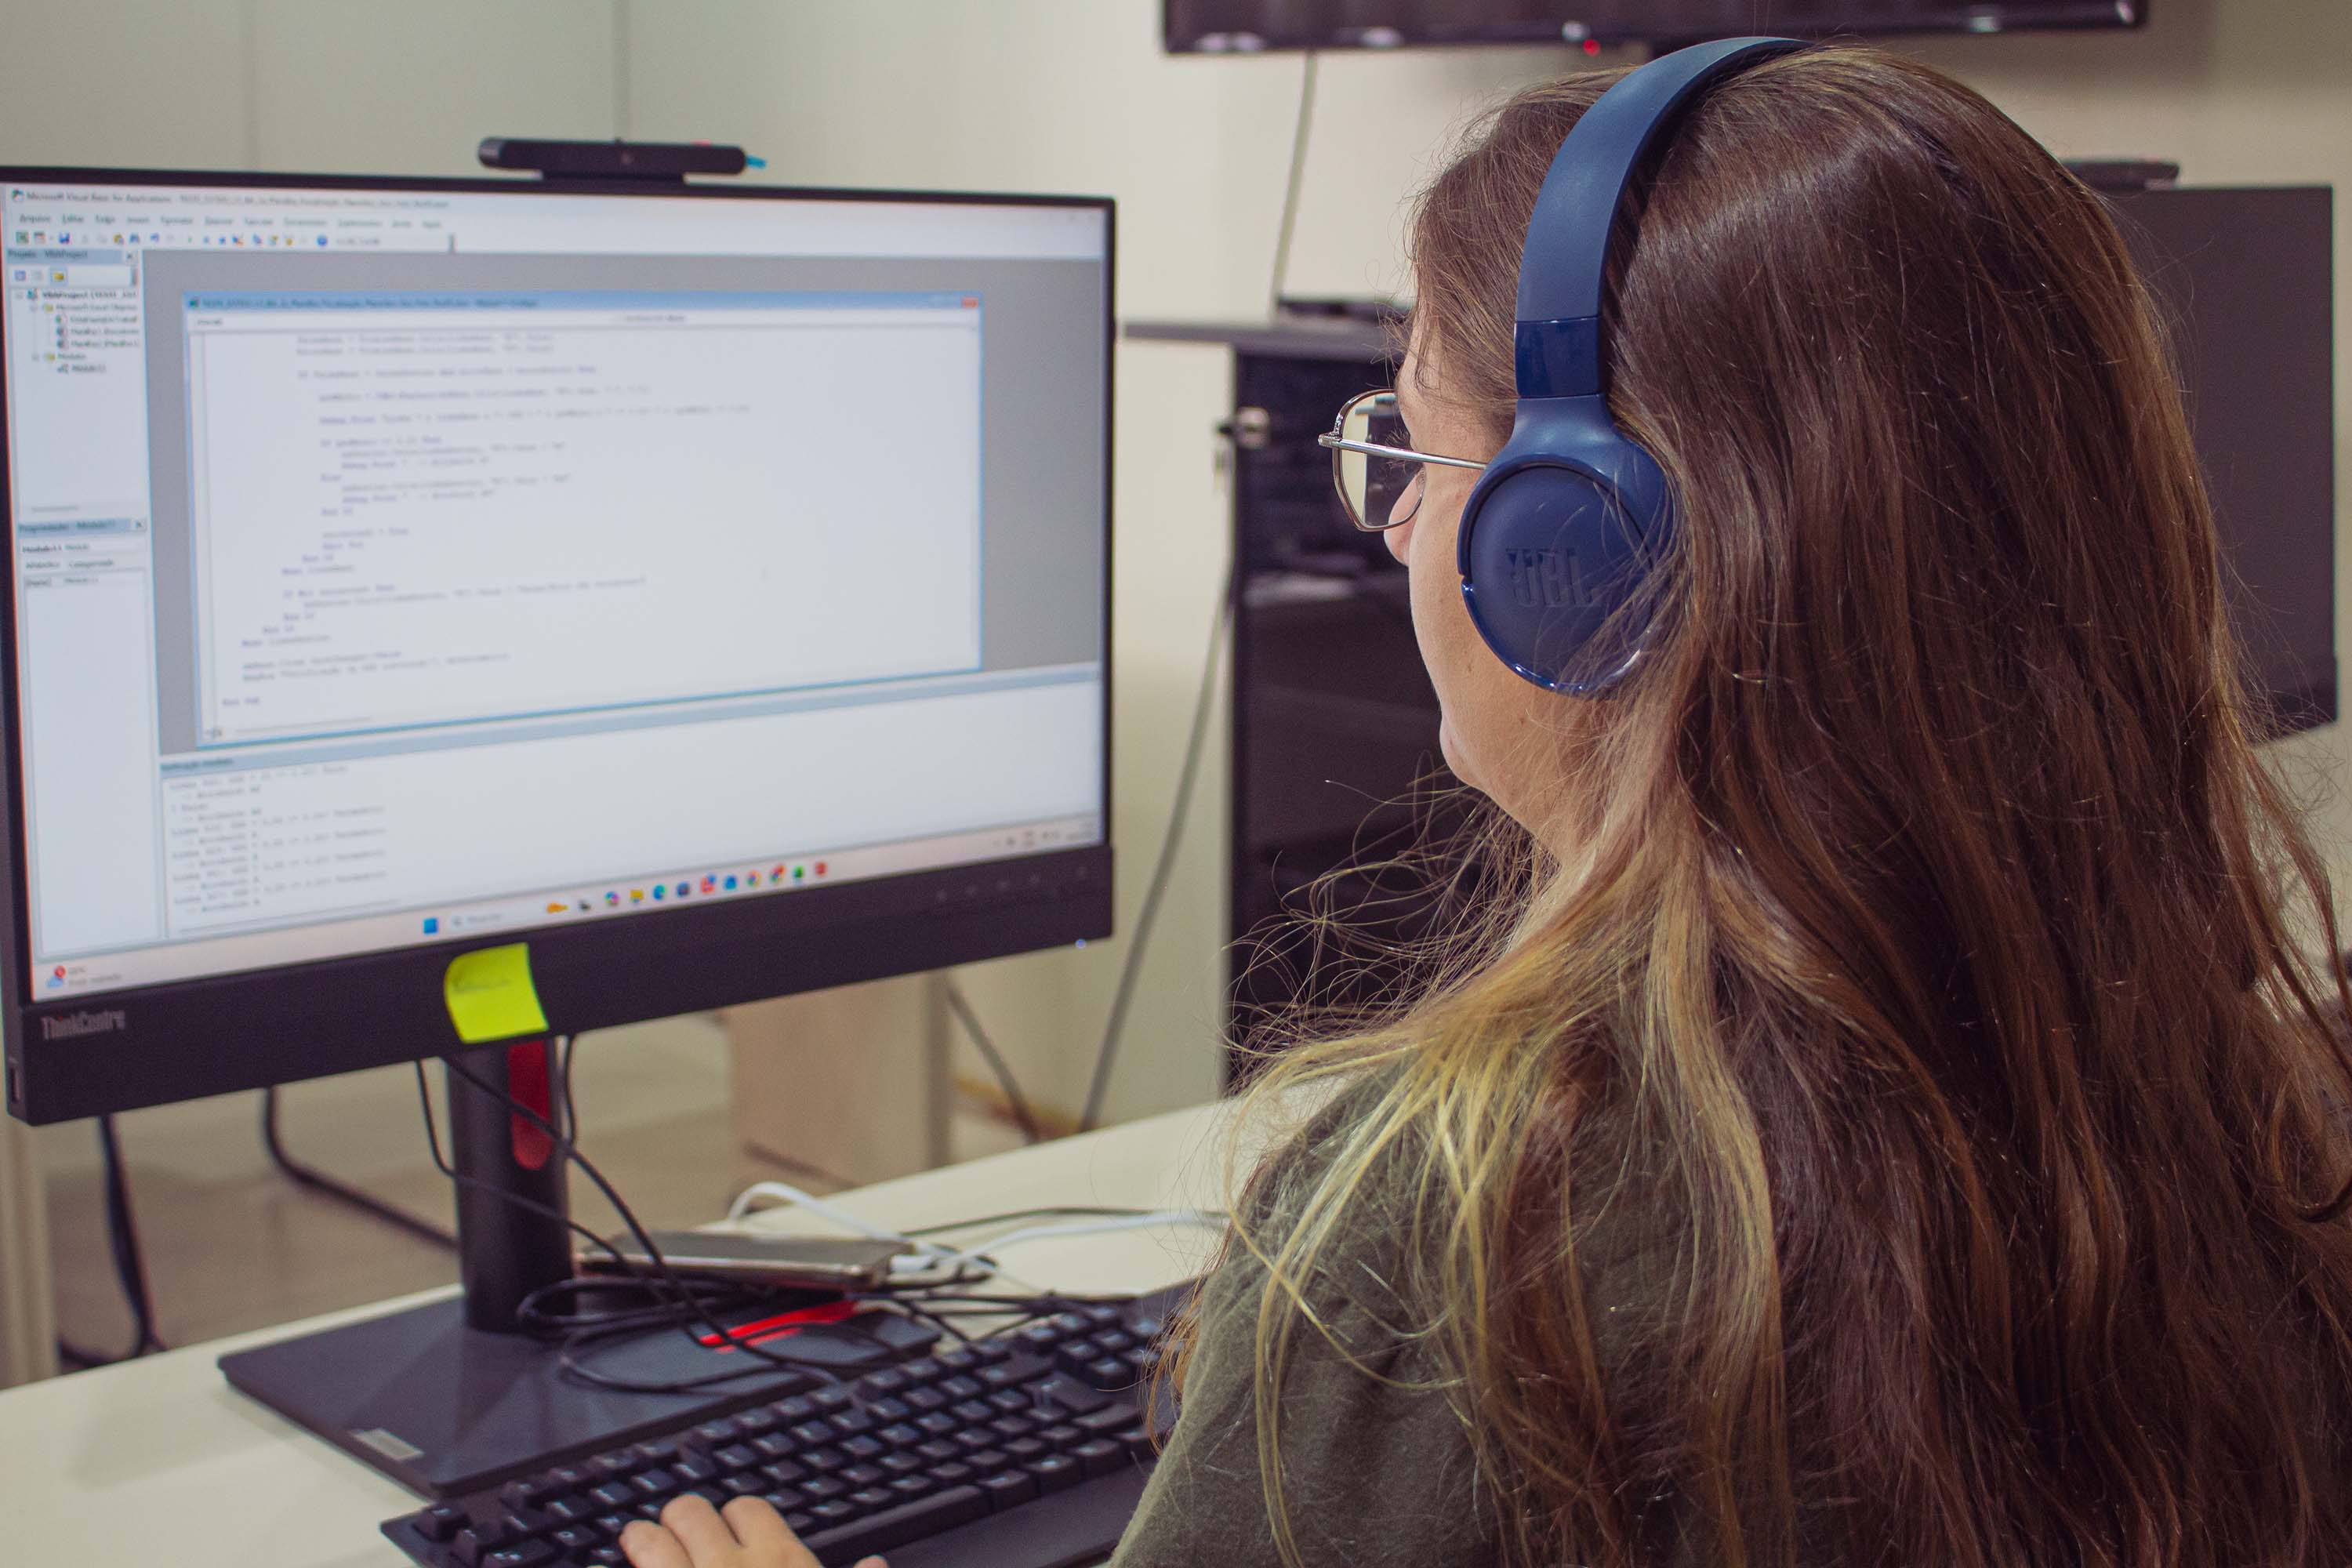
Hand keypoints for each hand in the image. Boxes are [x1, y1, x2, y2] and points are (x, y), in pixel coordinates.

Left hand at [618, 1493, 884, 1567]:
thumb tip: (876, 1563)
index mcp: (780, 1562)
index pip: (749, 1509)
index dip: (737, 1518)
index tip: (732, 1529)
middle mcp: (728, 1567)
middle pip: (692, 1511)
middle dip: (681, 1518)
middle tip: (674, 1531)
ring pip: (649, 1539)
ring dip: (640, 1538)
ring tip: (635, 1541)